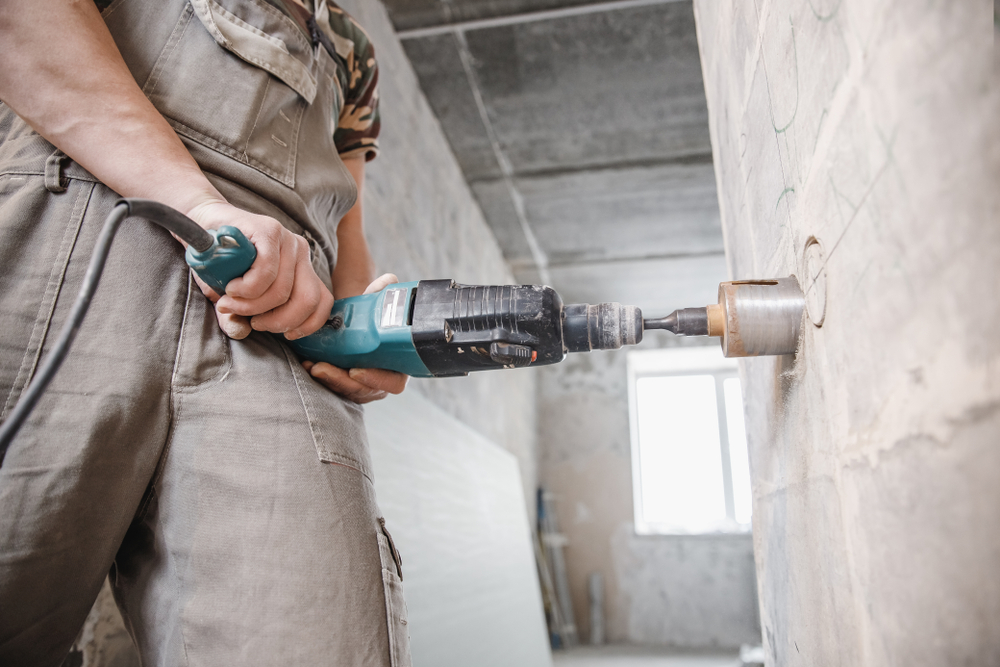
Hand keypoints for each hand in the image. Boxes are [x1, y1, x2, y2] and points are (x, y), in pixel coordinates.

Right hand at [185, 200, 333, 340]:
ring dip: (252, 306)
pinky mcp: (268, 230)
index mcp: (302, 268)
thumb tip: (241, 332)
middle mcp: (300, 253)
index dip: (308, 324)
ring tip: (230, 302)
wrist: (202, 225)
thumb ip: (238, 316)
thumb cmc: (221, 264)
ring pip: (282, 290)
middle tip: (252, 321)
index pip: (323, 301)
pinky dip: (247, 289)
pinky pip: (266, 271)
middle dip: (277, 321)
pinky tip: (232, 288)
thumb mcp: (232, 297)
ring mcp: (286, 240)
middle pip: (307, 300)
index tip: (285, 334)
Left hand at [302, 273, 408, 402]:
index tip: (355, 370)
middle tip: (321, 368)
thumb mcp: (380, 304)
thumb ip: (384, 292)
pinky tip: (307, 365)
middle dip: (341, 381)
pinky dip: (322, 379)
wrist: (363, 323)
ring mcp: (365, 385)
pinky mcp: (347, 385)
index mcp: (400, 364)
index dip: (376, 379)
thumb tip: (389, 281)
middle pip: (365, 391)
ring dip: (328, 380)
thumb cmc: (375, 317)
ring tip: (311, 365)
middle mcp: (384, 379)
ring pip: (347, 391)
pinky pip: (335, 388)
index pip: (394, 382)